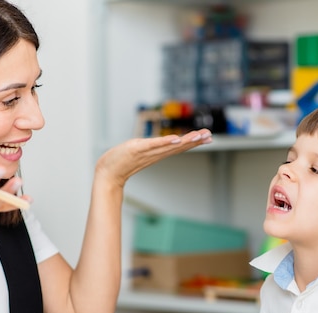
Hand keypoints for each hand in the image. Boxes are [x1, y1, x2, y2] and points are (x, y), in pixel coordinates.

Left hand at [95, 129, 211, 187]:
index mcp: (157, 152)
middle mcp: (156, 153)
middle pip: (179, 146)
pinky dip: (165, 142)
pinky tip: (176, 139)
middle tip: (209, 135)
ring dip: (185, 141)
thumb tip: (159, 144)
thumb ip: (151, 148)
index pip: (178, 145)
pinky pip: (154, 145)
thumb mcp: (140, 151)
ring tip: (198, 136)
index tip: (208, 136)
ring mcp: (148, 152)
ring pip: (170, 146)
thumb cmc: (121, 162)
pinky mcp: (138, 150)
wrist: (107, 173)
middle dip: (194, 141)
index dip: (193, 141)